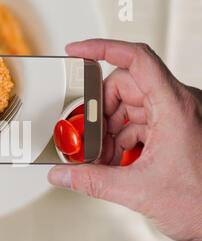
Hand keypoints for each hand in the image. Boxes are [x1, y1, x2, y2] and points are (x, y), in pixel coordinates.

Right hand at [48, 39, 201, 240]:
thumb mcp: (137, 191)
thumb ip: (92, 181)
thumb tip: (63, 174)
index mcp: (175, 107)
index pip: (136, 59)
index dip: (102, 49)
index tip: (77, 51)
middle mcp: (178, 105)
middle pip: (125, 85)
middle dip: (100, 111)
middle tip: (87, 133)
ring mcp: (176, 117)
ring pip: (130, 105)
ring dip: (110, 128)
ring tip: (101, 154)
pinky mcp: (173, 130)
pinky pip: (138, 121)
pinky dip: (121, 137)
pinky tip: (115, 158)